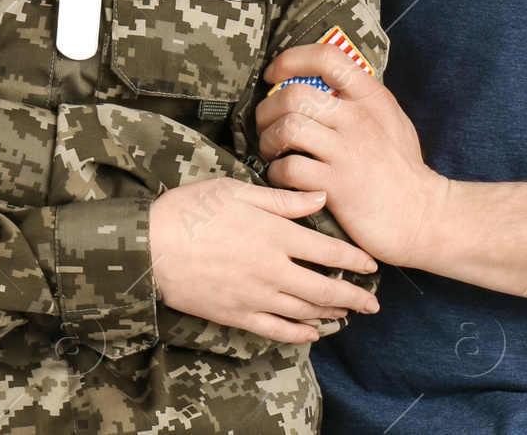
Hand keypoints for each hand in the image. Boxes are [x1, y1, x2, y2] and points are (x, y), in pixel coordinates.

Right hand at [149, 179, 379, 344]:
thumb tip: (321, 197)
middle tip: (374, 303)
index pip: (329, 252)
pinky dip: (298, 334)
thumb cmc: (194, 209)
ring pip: (304, 311)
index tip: (372, 265)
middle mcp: (272, 269)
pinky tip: (311, 334)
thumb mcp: (239, 191)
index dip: (355, 261)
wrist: (153, 245)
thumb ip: (284, 199)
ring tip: (349, 315)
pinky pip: (276, 330)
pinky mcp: (237, 315)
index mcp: (276, 235)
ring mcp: (256, 296)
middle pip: (324, 289)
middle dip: (354, 297)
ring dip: (330, 315)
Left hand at [257, 42, 449, 268]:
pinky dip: (276, 172)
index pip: (327, 57)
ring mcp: (349, 153)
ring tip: (271, 150)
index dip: (291, 60)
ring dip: (269, 139)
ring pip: (288, 127)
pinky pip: (289, 168)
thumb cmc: (402, 169)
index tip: (273, 75)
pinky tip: (283, 177)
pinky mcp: (337, 186)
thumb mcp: (391, 119)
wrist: (423, 216)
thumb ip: (360, 99)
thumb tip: (322, 82)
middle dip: (268, 108)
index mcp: (372, 97)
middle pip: (295, 94)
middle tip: (265, 123)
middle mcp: (360, 120)